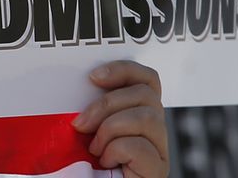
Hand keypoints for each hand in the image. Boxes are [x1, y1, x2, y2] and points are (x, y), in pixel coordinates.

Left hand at [72, 60, 165, 176]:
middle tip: (80, 124)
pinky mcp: (157, 171)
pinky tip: (105, 163)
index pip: (148, 80)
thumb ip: (88, 108)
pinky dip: (115, 150)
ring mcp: (159, 152)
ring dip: (110, 129)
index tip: (93, 76)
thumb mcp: (80, 129)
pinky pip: (140, 147)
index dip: (125, 70)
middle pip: (146, 95)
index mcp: (137, 116)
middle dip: (107, 104)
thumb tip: (80, 80)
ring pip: (147, 118)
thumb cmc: (77, 163)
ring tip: (94, 148)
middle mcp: (155, 132)